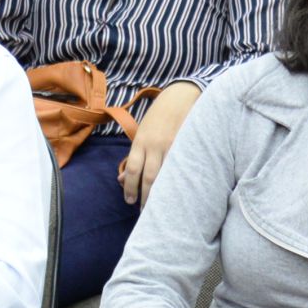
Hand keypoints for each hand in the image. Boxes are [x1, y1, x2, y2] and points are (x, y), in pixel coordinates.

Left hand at [119, 84, 200, 206]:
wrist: (180, 97)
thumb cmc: (158, 117)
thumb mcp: (141, 133)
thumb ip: (134, 156)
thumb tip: (121, 180)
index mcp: (141, 141)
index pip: (132, 169)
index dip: (129, 187)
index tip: (129, 200)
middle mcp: (155, 145)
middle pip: (148, 177)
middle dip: (144, 196)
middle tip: (143, 211)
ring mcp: (172, 146)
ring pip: (164, 175)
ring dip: (160, 193)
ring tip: (158, 206)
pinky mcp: (187, 146)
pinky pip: (180, 168)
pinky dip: (176, 182)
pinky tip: (176, 192)